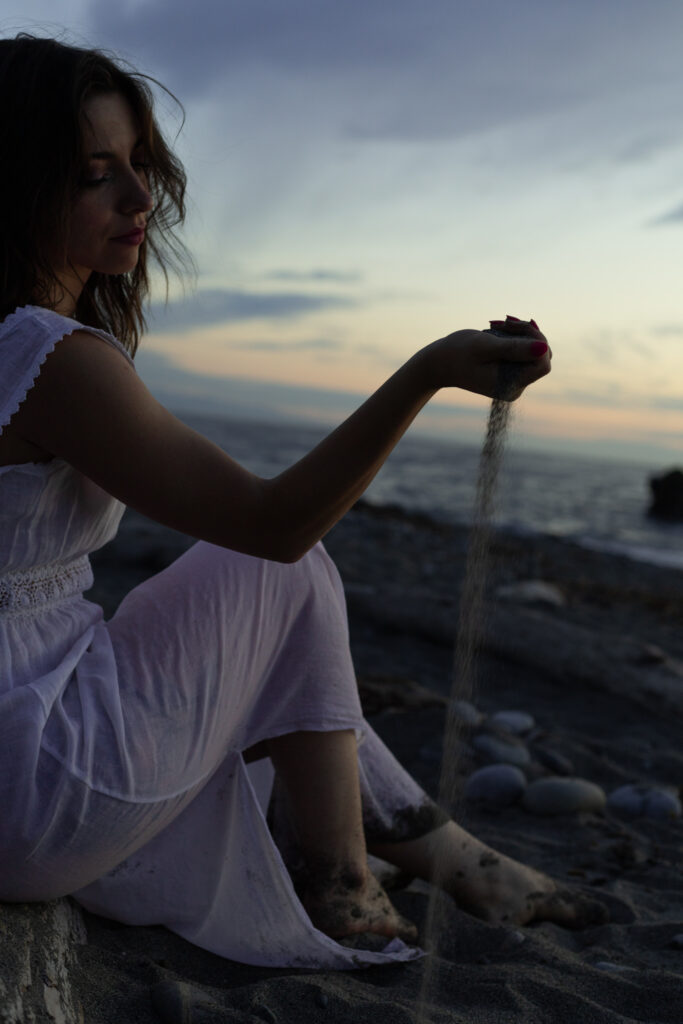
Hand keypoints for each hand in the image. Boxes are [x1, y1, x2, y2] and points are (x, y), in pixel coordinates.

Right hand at [418, 315, 550, 400]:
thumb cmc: (458, 353)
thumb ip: (514, 348)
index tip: (515, 327)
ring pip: (536, 350)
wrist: (440, 362)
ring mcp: (515, 379)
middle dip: (529, 334)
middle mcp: (516, 386)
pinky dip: (518, 336)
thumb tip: (544, 348)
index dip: (536, 342)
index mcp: (511, 385)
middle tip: (506, 321)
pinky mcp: (512, 370)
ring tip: (500, 325)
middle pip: (542, 356)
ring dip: (523, 332)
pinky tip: (501, 330)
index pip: (543, 364)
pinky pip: (527, 349)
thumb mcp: (486, 347)